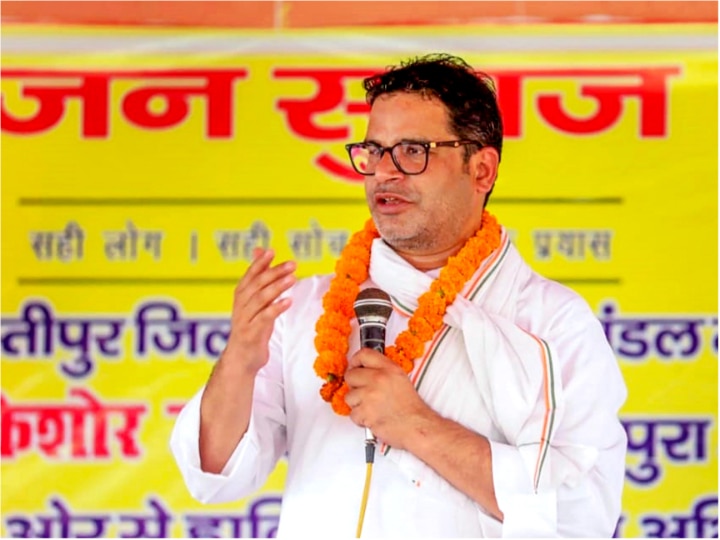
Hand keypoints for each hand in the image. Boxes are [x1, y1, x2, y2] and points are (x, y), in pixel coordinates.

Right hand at [223, 247, 295, 373]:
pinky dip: (276, 308)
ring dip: (277, 287)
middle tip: (293, 264)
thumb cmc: (251, 327)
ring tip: (293, 278)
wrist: (241, 359)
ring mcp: (245, 319)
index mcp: (241, 296)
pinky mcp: (252, 333)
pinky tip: (288, 301)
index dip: (260, 263)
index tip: (271, 251)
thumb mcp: (254, 302)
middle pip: (257, 284)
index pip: (250, 275)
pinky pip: (264, 318)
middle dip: (275, 272)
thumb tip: (260, 251)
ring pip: (260, 299)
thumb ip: (258, 278)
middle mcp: (240, 305)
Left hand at [344, 348, 431, 448]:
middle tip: (364, 393)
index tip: (354, 366)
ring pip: (349, 396)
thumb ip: (383, 371)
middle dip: (354, 386)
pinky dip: (360, 419)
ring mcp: (370, 395)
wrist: (416, 426)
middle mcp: (378, 378)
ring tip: (371, 408)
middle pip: (350, 375)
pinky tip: (372, 417)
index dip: (355, 361)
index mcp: (388, 368)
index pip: (364, 354)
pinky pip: (352, 413)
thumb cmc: (410, 408)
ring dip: (357, 404)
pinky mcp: (365, 412)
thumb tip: (365, 369)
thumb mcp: (401, 379)